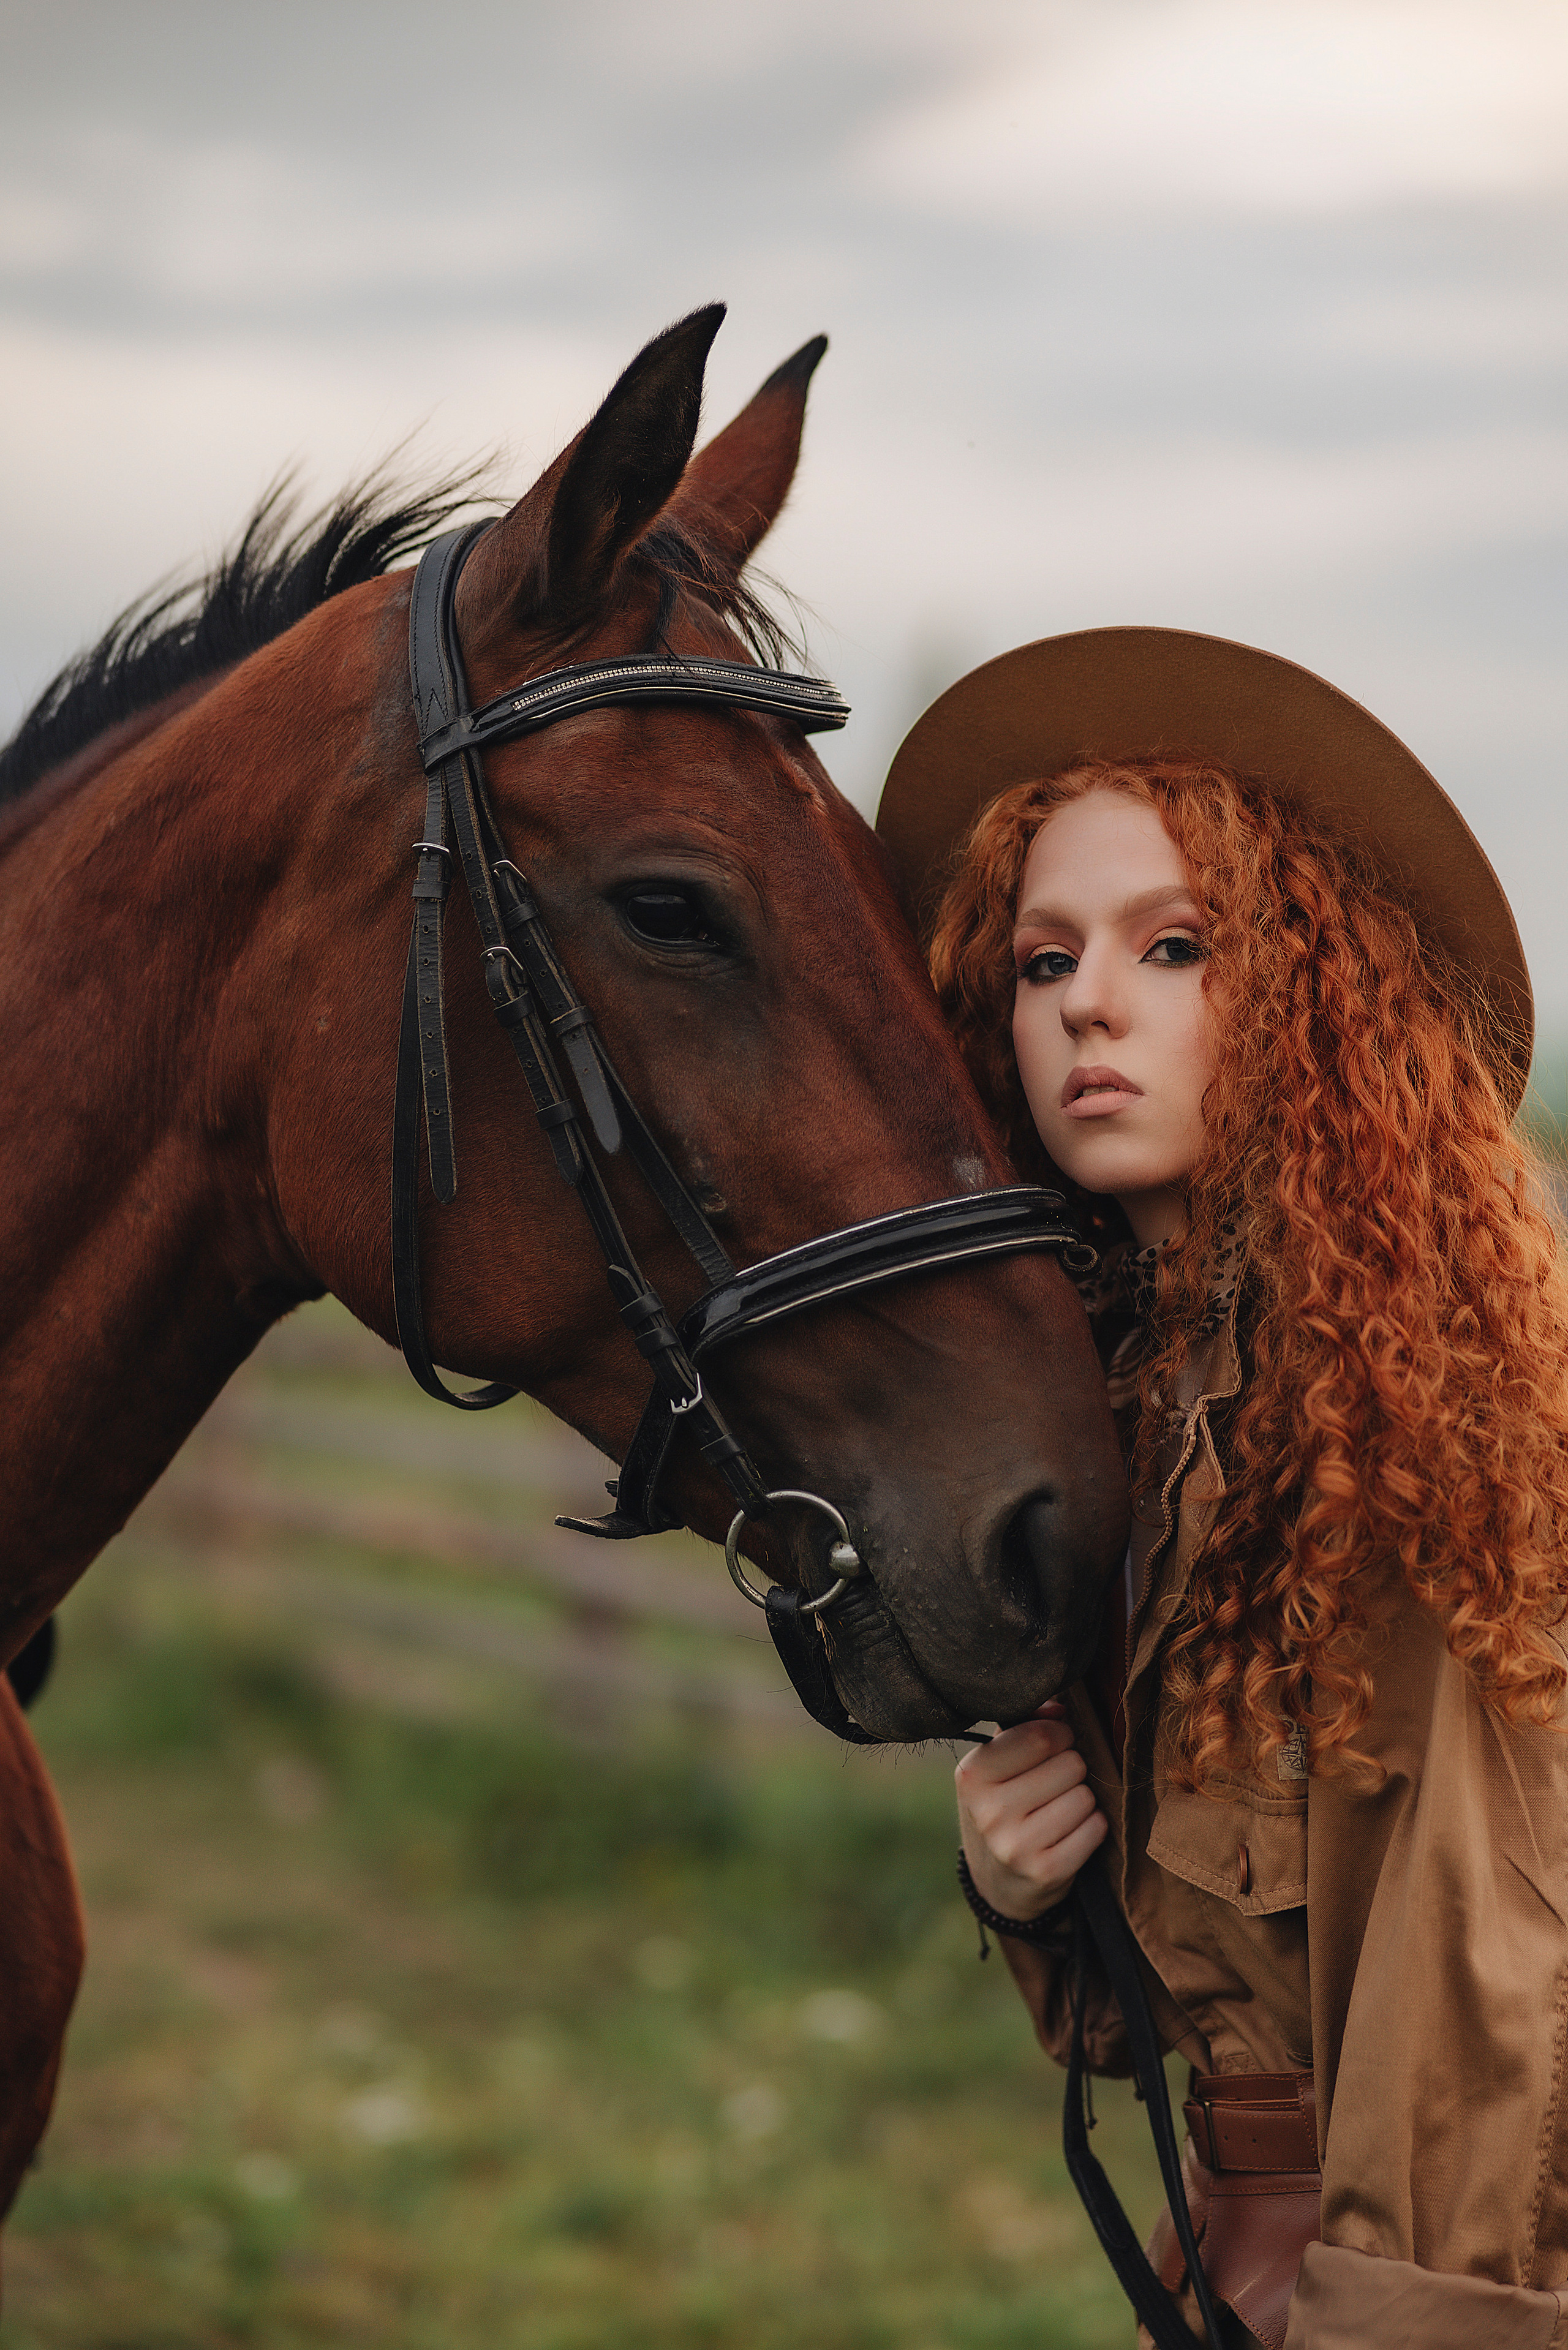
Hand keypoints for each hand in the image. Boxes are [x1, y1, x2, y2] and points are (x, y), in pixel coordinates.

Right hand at [955, 1701, 1107, 1920]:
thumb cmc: (1003, 1805)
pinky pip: (1095, 1829)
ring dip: (1082, 1799)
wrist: (998, 1882)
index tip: (1056, 1744)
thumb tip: (1060, 1708)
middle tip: (1055, 1783)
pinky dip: (1091, 1827)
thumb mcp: (997, 1765)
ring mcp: (1016, 1846)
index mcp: (972, 1775)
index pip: (1040, 1736)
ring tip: (1060, 1809)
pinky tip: (1070, 1832)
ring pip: (1085, 1797)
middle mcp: (989, 1811)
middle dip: (1072, 1768)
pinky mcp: (1046, 1872)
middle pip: (1070, 1764)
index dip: (1061, 1734)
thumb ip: (1024, 1726)